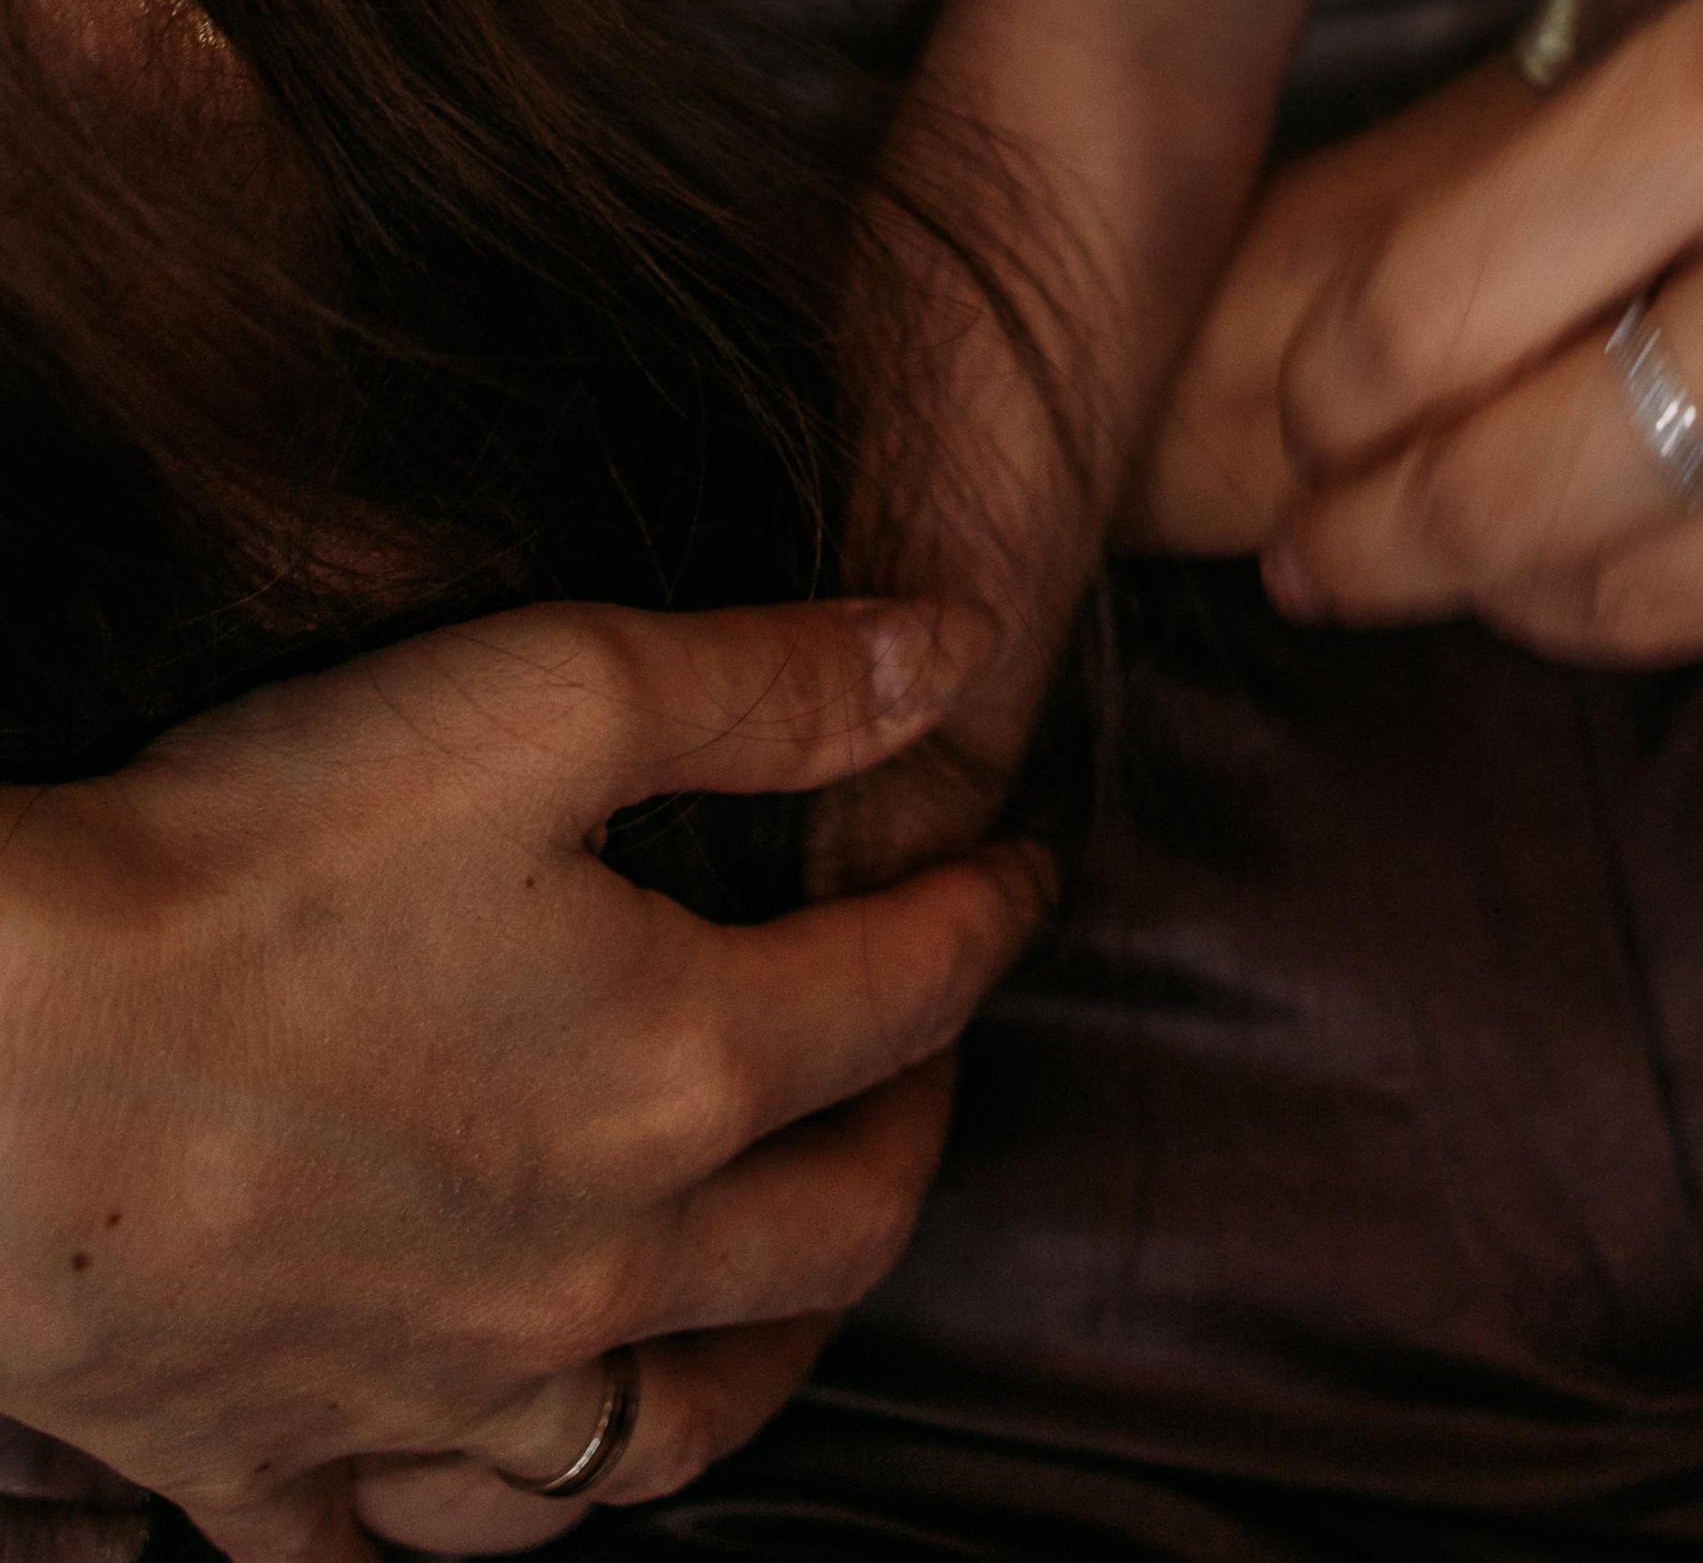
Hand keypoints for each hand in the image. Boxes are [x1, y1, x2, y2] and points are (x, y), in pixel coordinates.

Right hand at [0, 597, 1047, 1562]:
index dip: (984, 909)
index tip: (1017, 860)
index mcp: (678, 1070)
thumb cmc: (254, 859)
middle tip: (927, 1056)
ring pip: (660, 1435)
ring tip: (785, 1290)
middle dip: (914, 1129)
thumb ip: (766, 685)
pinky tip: (494, 1463)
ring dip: (758, 1364)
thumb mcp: (542, 697)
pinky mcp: (273, 1451)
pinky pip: (405, 1546)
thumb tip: (953, 659)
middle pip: (830, 1230)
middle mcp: (592, 1263)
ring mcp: (436, 1384)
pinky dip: (472, 1520)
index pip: (906, 991)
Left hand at [1267, 0, 1702, 666]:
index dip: (1322, 396)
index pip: (1430, 308)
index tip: (1298, 415)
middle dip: (1363, 539)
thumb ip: (1629, 131)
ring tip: (1449, 577)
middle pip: (1501, 491)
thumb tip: (1431, 291)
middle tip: (1307, 549)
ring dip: (1510, 596)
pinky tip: (1649, 586)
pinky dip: (1695, 618)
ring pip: (1639, 595)